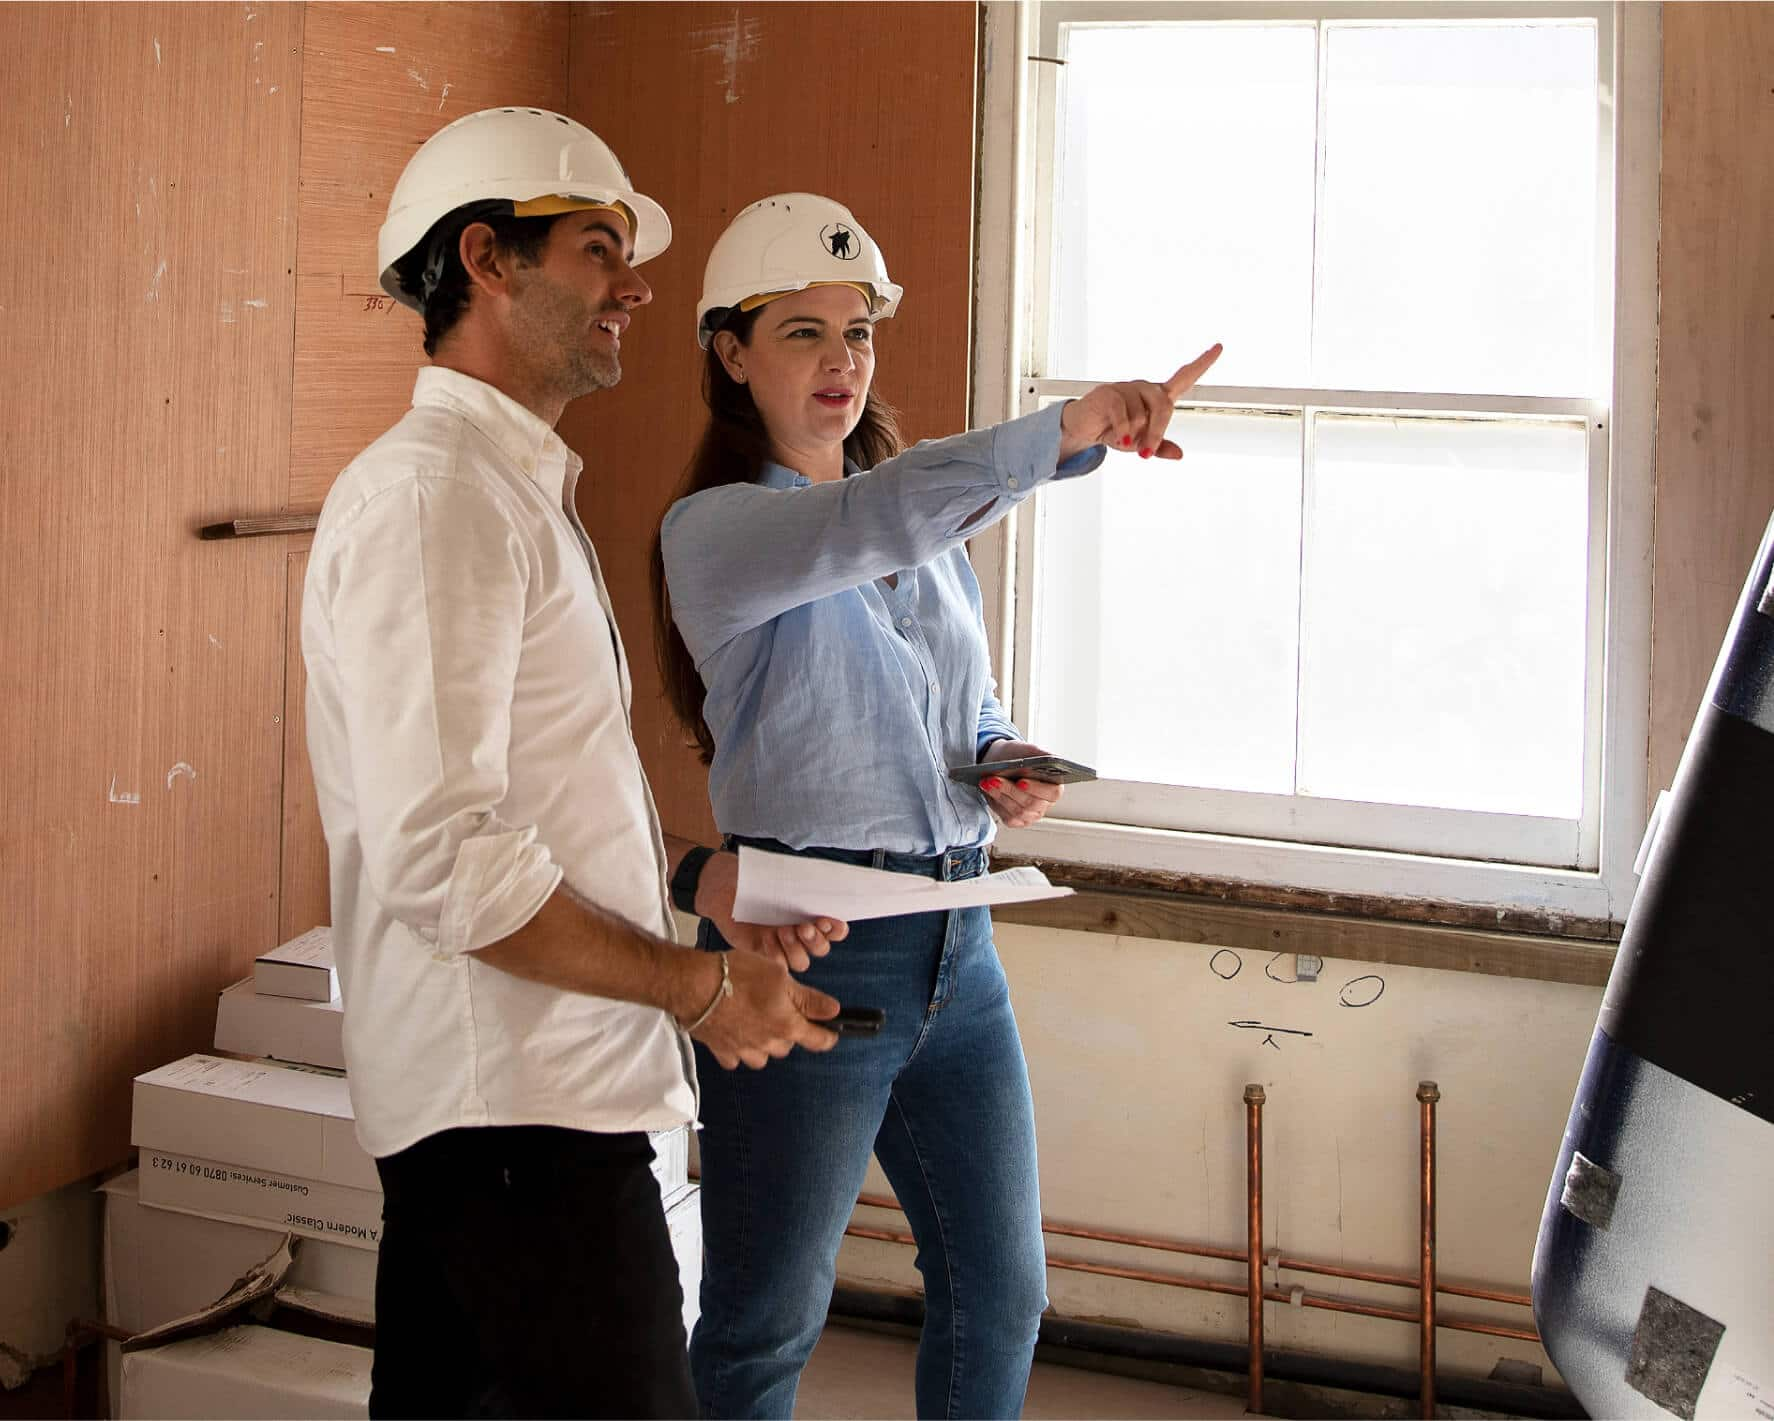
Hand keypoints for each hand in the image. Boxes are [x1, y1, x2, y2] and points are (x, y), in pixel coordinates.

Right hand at [687, 950, 840, 1069]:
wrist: (694, 986)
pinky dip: (739, 1048)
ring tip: (756, 1021)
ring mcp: (743, 1050)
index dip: (828, 1036)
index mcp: (786, 1025)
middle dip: (788, 1032)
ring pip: (763, 1056)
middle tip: (779, 1010)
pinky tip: (735, 1030)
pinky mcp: (721, 1051)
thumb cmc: (737, 975)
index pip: (818, 1040)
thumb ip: (808, 999)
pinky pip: (736, 1057)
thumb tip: (833, 1010)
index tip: (831, 1033)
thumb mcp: (780, 976)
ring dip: (764, 1044)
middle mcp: (767, 1043)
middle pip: (787, 1046)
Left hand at [693, 850, 848, 971]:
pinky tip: (765, 937)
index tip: (827, 920)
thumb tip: (819, 887)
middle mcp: (800, 932)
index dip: (836, 929)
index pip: (835, 929)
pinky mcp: (764, 952)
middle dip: (816, 940)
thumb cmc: (754, 878)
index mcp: (811, 913)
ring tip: (781, 930)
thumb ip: (799, 885)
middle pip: (821, 948)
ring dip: (796, 949)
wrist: (722, 886)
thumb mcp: (778, 877)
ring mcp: (782, 945)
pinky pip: (778, 963)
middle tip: (803, 927)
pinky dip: (775, 952)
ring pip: (802, 961)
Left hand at [977, 739, 1063, 828]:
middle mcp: (1044, 803)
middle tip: (995, 779)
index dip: (1037, 788)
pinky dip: (996, 802)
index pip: (1053, 793)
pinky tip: (988, 790)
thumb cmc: (1016, 757)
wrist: (999, 762)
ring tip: (988, 782)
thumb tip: (1050, 760)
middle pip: (1031, 803)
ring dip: (1000, 795)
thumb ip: (1041, 755)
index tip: (1021, 781)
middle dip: (1011, 791)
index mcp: (1054, 786)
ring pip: (1018, 811)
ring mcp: (1031, 814)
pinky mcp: (1016, 820)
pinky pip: (1007, 817)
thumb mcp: (1028, 750)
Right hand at [1057, 344, 1222, 462]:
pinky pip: (1123, 414)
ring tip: (1123, 441)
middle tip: (1146, 453)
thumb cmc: (1115, 431)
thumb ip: (1159, 447)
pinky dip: (1123, 431)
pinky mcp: (1109, 394)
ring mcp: (1127, 388)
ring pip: (1142, 415)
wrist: (1083, 429)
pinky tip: (1121, 440)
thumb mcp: (1140, 443)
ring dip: (1134, 434)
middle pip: (1164, 406)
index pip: (1184, 377)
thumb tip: (1179, 454)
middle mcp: (1145, 388)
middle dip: (1157, 432)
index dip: (1202, 363)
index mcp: (1157, 396)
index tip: (1220, 347)